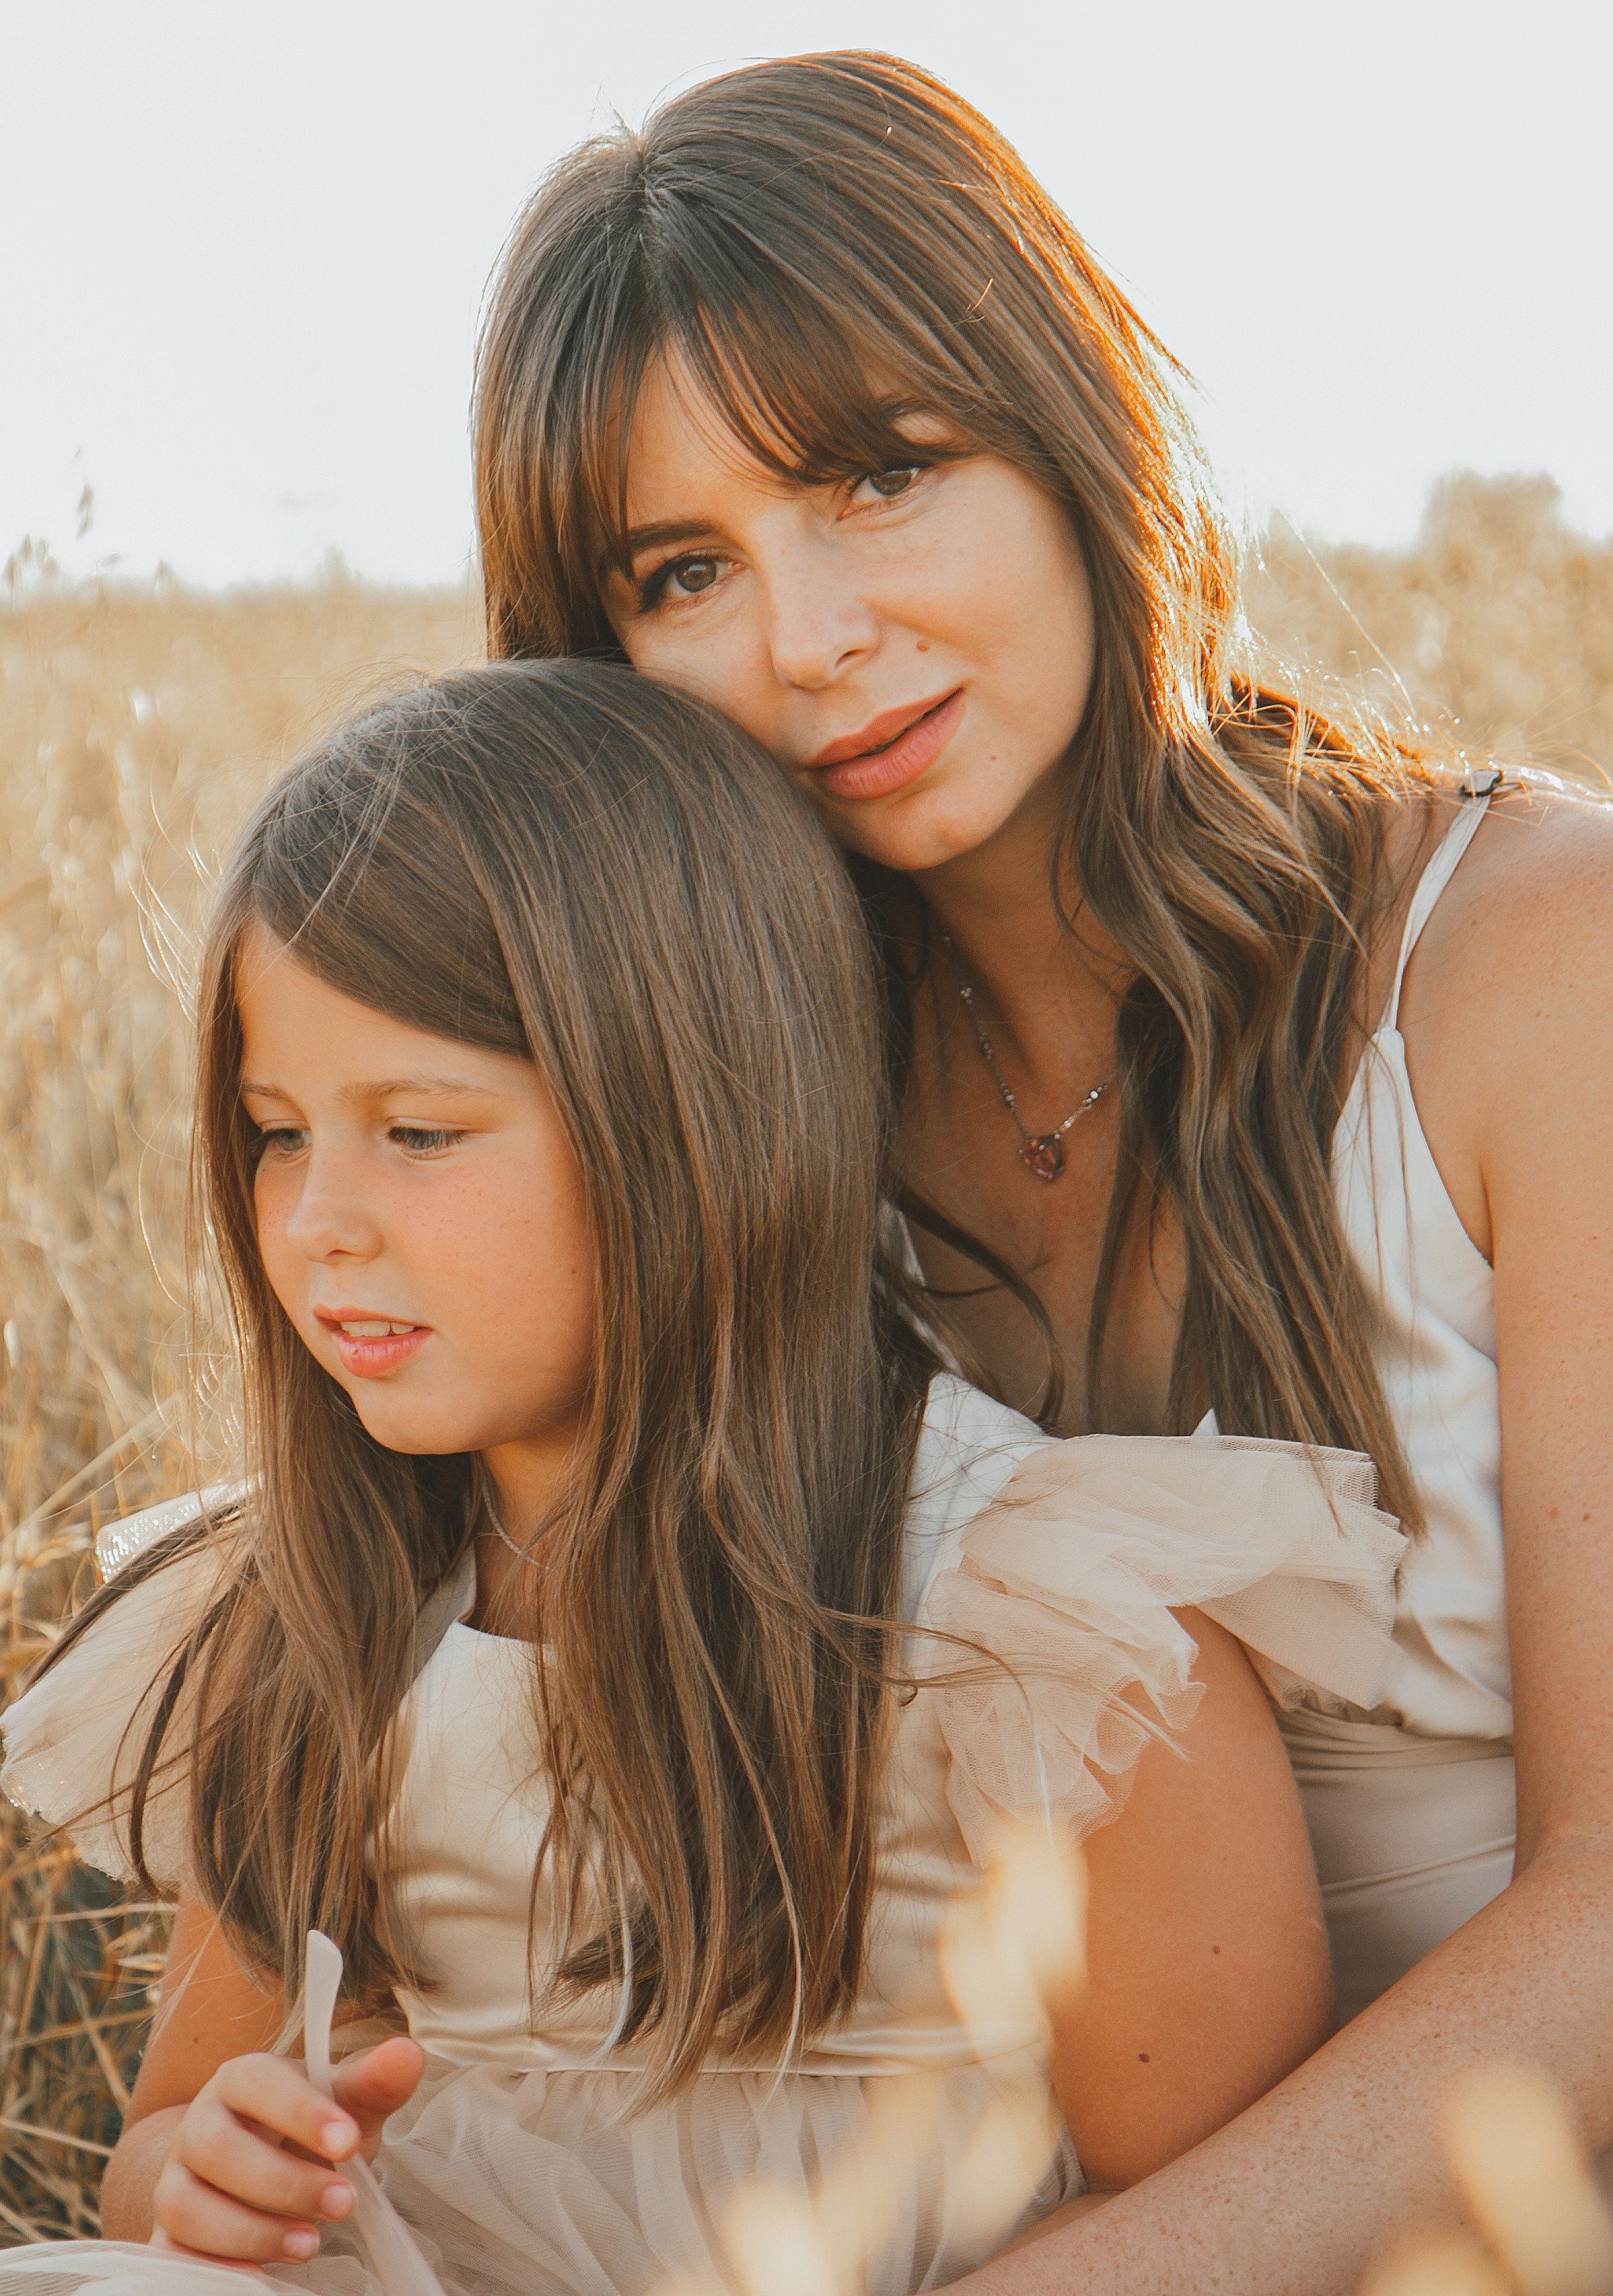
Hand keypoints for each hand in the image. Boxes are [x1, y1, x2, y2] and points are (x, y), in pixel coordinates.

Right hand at [150, 2036, 424, 2264]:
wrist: (262, 2164)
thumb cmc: (311, 2129)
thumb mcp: (346, 2104)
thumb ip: (374, 2082)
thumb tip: (409, 2053)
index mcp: (241, 2080)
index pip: (258, 2083)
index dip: (300, 2112)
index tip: (348, 2142)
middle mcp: (198, 2125)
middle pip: (218, 2148)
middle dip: (284, 2182)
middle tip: (343, 2203)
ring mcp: (175, 2180)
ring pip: (187, 2205)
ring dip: (250, 2231)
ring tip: (311, 2244)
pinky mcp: (167, 2233)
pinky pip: (169, 2254)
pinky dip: (209, 2269)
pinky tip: (258, 2280)